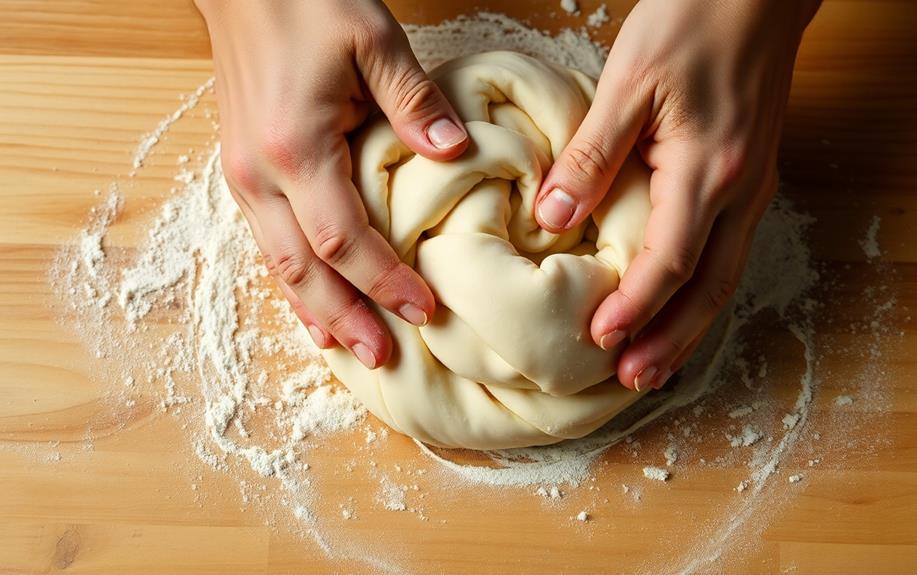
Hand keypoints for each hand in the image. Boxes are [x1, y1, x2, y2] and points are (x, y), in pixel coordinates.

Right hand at [196, 0, 468, 368]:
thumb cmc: (304, 1)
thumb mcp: (372, 39)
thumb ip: (415, 102)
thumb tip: (455, 153)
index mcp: (296, 148)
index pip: (345, 240)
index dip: (385, 281)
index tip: (425, 309)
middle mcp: (259, 174)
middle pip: (303, 270)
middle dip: (346, 318)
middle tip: (383, 359)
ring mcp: (243, 175)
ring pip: (277, 264)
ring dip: (313, 309)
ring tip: (346, 348)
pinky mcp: (242, 168)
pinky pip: (267, 241)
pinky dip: (292, 279)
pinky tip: (311, 302)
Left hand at [534, 0, 819, 390]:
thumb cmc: (694, 20)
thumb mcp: (630, 79)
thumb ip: (593, 153)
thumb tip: (555, 217)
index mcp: (710, 170)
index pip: (670, 260)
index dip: (635, 305)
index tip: (598, 338)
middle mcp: (742, 190)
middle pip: (708, 288)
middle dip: (670, 340)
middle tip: (634, 380)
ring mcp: (753, 188)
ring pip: (725, 276)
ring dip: (690, 327)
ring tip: (654, 365)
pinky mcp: (751, 178)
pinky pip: (728, 251)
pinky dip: (702, 291)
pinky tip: (679, 305)